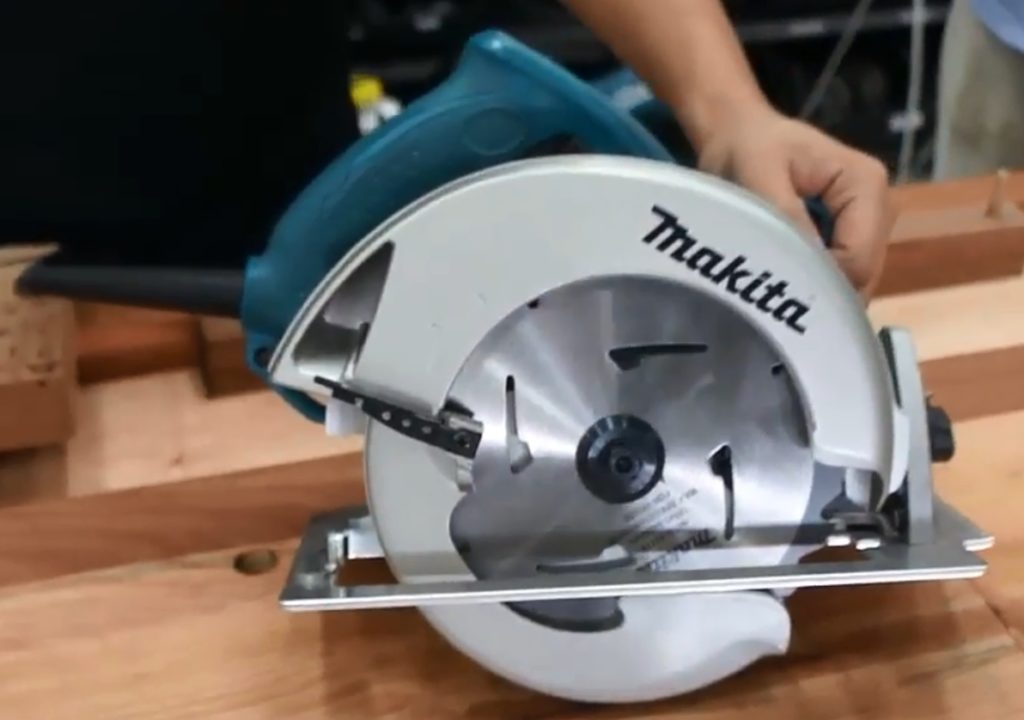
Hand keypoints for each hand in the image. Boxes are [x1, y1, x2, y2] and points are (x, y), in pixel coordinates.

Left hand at [693, 105, 893, 296]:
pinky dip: (812, 284)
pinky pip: (839, 278)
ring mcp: (869, 227)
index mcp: (866, 184)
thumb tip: (809, 268)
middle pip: (861, 276)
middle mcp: (880, 208)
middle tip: (769, 294)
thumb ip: (786, 216)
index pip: (857, 260)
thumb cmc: (749, 148)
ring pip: (852, 283)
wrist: (742, 135)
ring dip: (813, 289)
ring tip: (772, 282)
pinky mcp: (852, 239)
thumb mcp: (758, 173)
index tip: (774, 287)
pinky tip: (782, 275)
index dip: (819, 284)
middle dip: (818, 291)